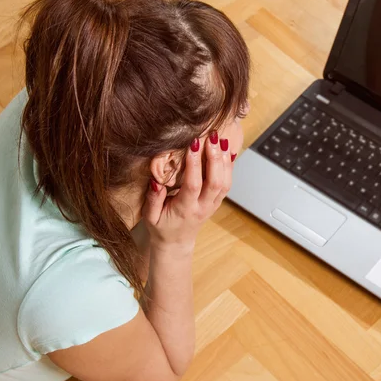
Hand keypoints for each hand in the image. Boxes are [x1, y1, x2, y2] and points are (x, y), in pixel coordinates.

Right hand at [142, 131, 232, 252]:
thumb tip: (156, 180)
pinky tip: (229, 151)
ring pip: (225, 182)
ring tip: (222, 140)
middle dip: (215, 157)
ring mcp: (212, 205)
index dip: (195, 164)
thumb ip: (153, 199)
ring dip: (225, 160)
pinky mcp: (216, 201)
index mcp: (185, 209)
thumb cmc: (161, 228)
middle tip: (212, 137)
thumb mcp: (150, 217)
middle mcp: (203, 207)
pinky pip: (227, 184)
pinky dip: (229, 167)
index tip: (193, 144)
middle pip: (216, 182)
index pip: (193, 185)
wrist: (176, 243)